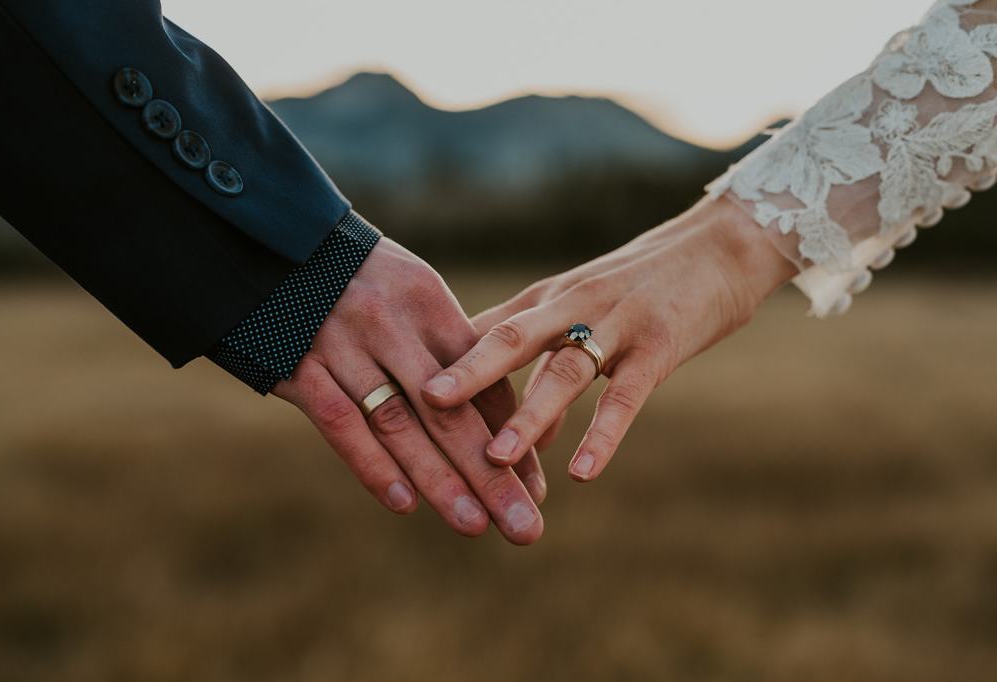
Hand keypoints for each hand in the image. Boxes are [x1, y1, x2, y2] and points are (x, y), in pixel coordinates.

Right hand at [272, 238, 545, 544]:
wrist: (276, 247)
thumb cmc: (363, 281)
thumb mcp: (414, 298)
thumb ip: (453, 355)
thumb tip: (505, 427)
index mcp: (428, 302)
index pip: (481, 380)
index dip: (512, 438)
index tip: (538, 489)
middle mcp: (390, 323)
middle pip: (449, 411)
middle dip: (491, 475)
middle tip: (525, 526)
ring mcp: (341, 345)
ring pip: (398, 424)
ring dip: (439, 480)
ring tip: (476, 525)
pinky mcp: (297, 365)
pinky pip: (339, 421)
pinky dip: (372, 464)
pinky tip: (404, 502)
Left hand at [421, 197, 796, 481]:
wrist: (721, 246)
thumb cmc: (640, 282)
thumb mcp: (575, 303)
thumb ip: (532, 352)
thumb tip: (494, 410)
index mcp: (544, 298)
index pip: (484, 331)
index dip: (442, 361)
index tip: (401, 388)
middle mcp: (571, 306)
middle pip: (510, 340)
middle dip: (466, 374)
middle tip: (423, 406)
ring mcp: (616, 324)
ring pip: (564, 370)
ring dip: (529, 414)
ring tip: (496, 457)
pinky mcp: (660, 346)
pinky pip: (627, 395)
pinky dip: (603, 433)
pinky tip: (582, 472)